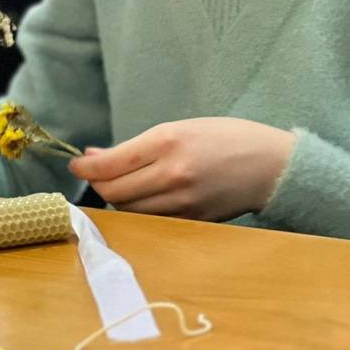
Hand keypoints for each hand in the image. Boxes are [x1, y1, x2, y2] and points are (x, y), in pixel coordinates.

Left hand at [67, 118, 294, 220]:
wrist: (273, 166)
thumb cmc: (225, 138)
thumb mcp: (178, 128)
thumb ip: (134, 146)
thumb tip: (94, 155)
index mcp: (166, 143)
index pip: (108, 165)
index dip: (84, 167)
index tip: (76, 164)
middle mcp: (172, 174)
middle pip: (113, 192)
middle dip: (97, 184)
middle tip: (95, 174)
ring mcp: (183, 202)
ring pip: (129, 210)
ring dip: (116, 199)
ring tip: (119, 184)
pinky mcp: (193, 221)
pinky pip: (151, 221)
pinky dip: (138, 211)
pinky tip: (140, 198)